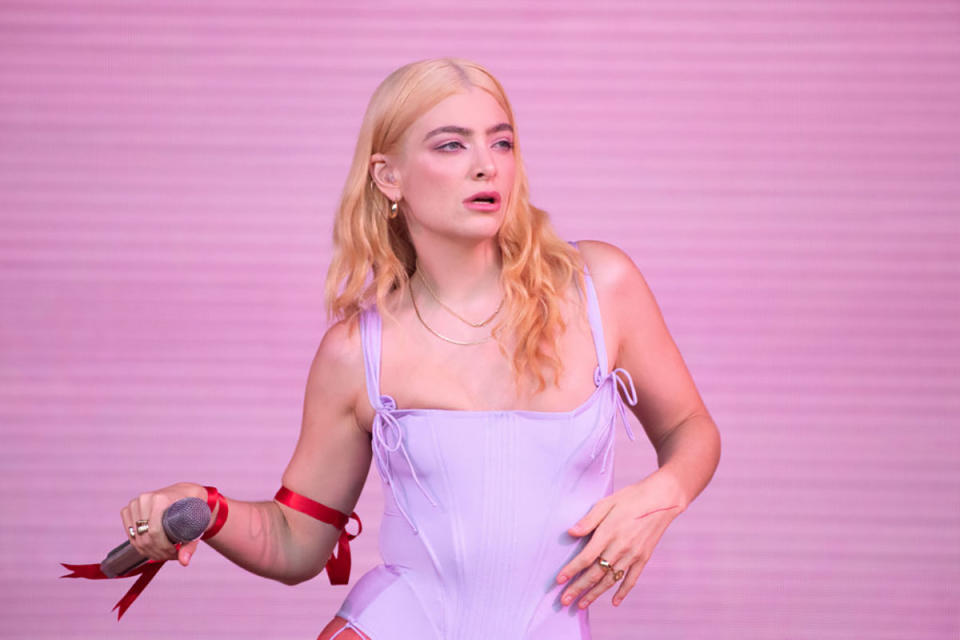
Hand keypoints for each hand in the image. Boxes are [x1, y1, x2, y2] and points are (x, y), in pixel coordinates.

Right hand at [120, 482, 204, 566]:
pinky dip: (140, 546)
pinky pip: (130, 535)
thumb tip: (184, 562)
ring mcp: (134, 504)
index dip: (163, 548)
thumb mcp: (198, 521)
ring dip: (149, 552)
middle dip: (158, 553)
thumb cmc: (194, 505)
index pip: (155, 532)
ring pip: (136, 539)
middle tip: (172, 555)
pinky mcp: (128, 510)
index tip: (175, 553)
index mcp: (160, 499)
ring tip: (165, 552)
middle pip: (144, 538)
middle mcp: (145, 499)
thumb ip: (191, 543)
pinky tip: (153, 548)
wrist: (185, 492)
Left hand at [555, 470, 685, 608]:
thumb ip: (589, 520)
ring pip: (611, 580)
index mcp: (608, 533)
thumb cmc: (630, 498)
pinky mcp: (643, 557)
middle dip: (578, 589)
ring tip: (581, 605)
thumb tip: (571, 532)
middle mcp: (620, 547)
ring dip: (595, 594)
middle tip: (564, 601)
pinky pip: (632, 579)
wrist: (662, 499)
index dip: (571, 570)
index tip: (558, 581)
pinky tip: (614, 602)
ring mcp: (633, 555)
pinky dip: (623, 592)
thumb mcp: (606, 502)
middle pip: (595, 573)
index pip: (586, 557)